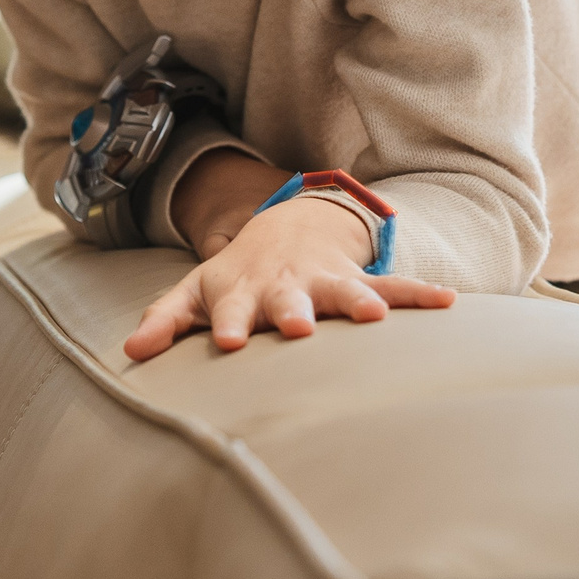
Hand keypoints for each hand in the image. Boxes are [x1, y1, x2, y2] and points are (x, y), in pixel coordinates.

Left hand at [122, 157, 454, 361]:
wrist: (284, 227)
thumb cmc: (234, 277)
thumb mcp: (194, 292)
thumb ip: (165, 320)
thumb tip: (130, 351)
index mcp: (242, 294)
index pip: (231, 313)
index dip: (231, 325)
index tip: (232, 343)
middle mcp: (284, 288)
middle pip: (288, 302)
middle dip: (294, 313)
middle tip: (299, 329)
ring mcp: (323, 283)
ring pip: (343, 292)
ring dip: (359, 302)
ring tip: (374, 317)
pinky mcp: (357, 282)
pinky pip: (394, 288)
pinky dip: (420, 295)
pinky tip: (448, 303)